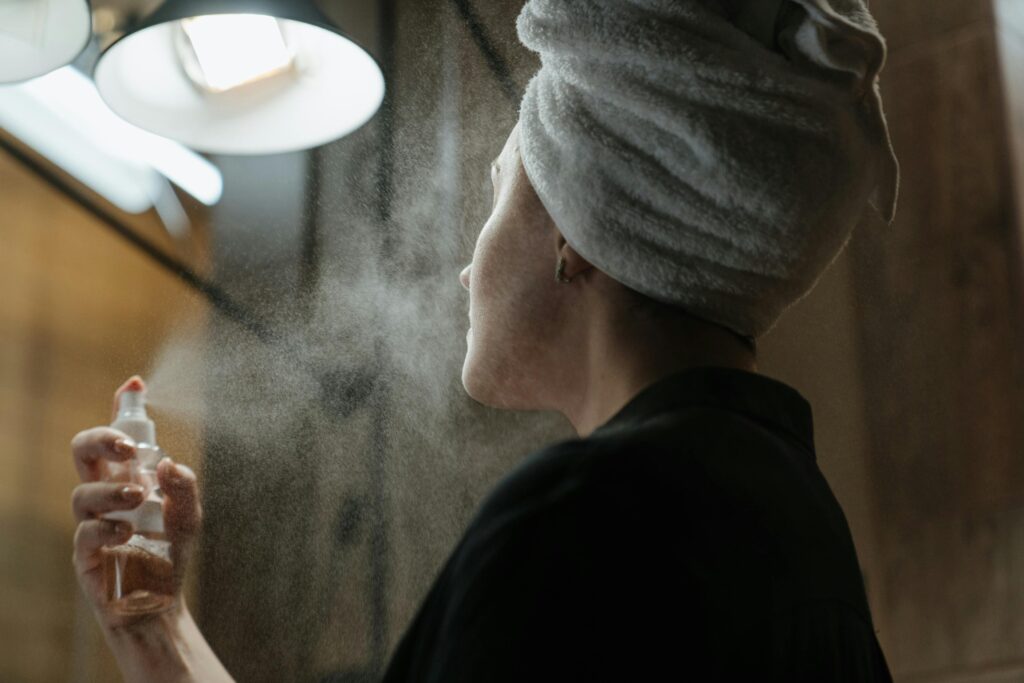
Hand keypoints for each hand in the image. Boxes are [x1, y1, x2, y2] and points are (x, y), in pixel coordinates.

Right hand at [71, 376, 201, 630]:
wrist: (161, 601)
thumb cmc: (170, 553)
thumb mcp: (189, 516)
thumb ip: (184, 486)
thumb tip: (168, 464)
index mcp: (129, 477)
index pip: (118, 437)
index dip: (122, 408)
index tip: (134, 384)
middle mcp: (107, 495)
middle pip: (83, 451)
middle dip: (101, 438)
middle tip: (129, 447)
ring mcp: (92, 523)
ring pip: (81, 492)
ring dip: (111, 490)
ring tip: (139, 498)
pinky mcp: (86, 555)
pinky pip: (84, 533)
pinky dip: (107, 528)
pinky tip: (128, 533)